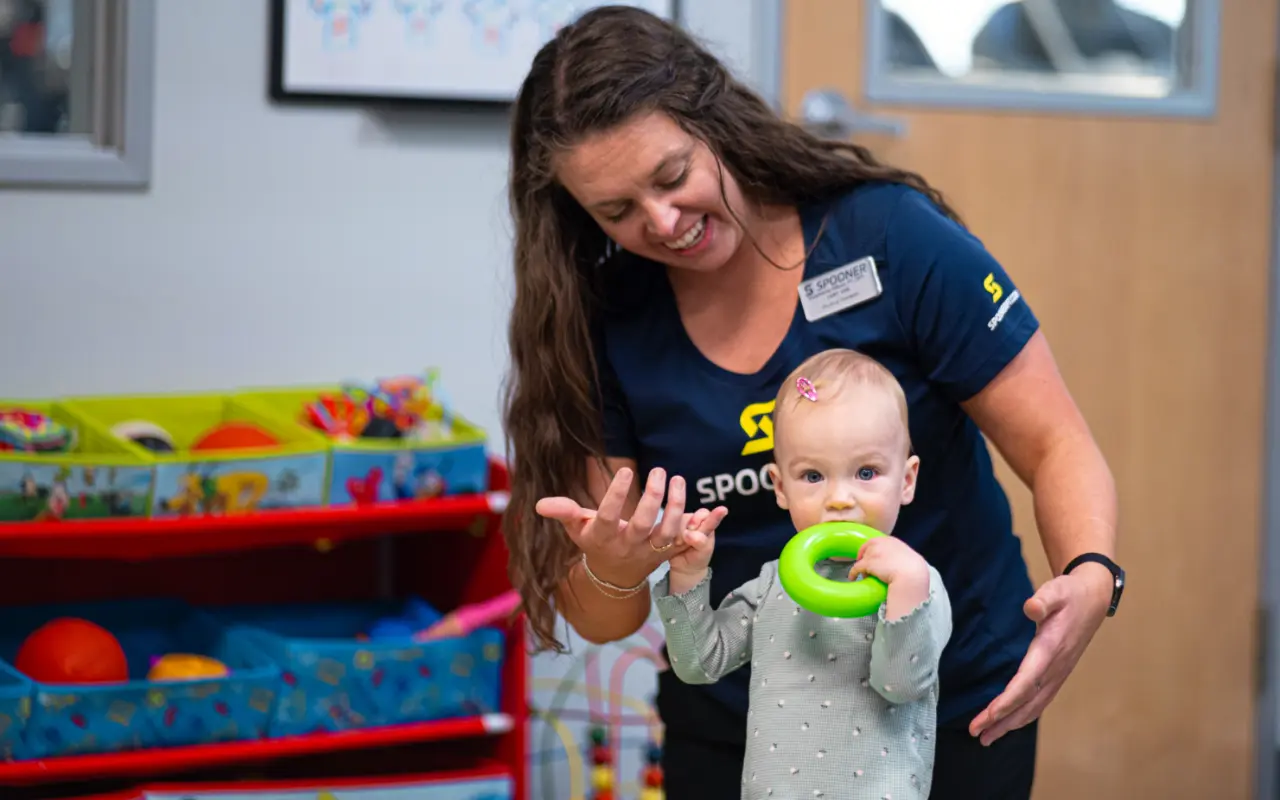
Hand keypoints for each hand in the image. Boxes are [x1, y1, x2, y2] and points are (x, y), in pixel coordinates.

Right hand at [535, 466, 726, 587]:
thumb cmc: (595, 541)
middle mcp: (629, 546)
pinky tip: (718, 511)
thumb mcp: (576, 528)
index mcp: (604, 537)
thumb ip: (562, 513)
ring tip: (678, 481)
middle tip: (659, 471)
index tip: (625, 473)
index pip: (609, 517)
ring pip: (669, 533)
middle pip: (644, 525)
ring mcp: (650, 551)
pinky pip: (688, 541)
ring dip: (677, 508)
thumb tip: (539, 504)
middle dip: (653, 499)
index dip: (616, 497)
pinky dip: (704, 529)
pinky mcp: (668, 552)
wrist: (615, 576)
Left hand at [850, 536, 930, 619]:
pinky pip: (856, 568)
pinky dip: (853, 573)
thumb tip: (899, 562)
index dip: (872, 550)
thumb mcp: (908, 556)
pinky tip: (852, 578)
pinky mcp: (868, 563)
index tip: (871, 557)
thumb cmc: (914, 570)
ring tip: (865, 576)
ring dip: (863, 567)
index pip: (877, 542)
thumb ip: (900, 555)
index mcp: (891, 540)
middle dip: (865, 557)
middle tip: (865, 566)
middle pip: (867, 548)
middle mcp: (881, 543)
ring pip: (862, 559)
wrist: (911, 575)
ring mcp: (873, 552)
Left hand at [968, 564, 1111, 745]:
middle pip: (1026, 702)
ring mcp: (1057, 674)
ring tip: (987, 737)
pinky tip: (1009, 723)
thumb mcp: (1056, 591)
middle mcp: (1054, 668)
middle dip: (1001, 721)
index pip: (1026, 683)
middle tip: (977, 734)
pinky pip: (1039, 702)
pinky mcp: (1057, 675)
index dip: (1007, 702)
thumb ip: (1043, 600)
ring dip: (1010, 724)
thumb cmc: (1069, 595)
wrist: (1093, 600)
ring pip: (1033, 707)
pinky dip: (1023, 716)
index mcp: (1050, 650)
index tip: (988, 715)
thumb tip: (1031, 608)